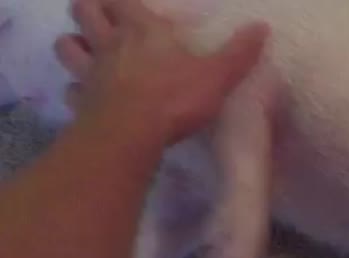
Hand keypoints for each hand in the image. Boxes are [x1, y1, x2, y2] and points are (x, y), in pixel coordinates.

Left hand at [54, 0, 270, 144]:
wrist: (131, 135)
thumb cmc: (175, 98)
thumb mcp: (217, 75)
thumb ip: (239, 52)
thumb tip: (262, 26)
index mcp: (142, 30)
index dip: (120, 0)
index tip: (127, 5)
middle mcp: (110, 44)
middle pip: (83, 10)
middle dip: (89, 10)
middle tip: (103, 20)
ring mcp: (90, 73)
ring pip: (66, 46)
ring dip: (74, 45)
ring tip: (88, 52)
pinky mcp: (81, 102)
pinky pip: (71, 90)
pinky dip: (77, 90)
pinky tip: (89, 96)